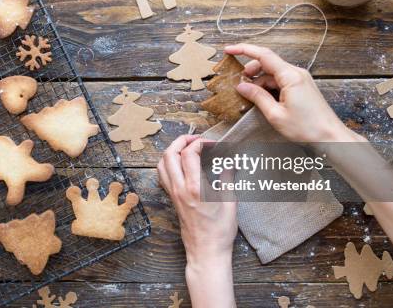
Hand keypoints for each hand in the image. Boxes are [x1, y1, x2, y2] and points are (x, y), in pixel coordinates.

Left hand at [158, 135, 236, 307]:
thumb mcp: (230, 202)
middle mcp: (180, 189)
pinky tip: (180, 164)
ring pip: (162, 164)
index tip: (212, 144)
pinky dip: (168, 164)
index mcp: (195, 188)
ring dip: (172, 151)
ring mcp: (173, 194)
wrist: (206, 252)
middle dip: (181, 141)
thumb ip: (228, 178)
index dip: (200, 143)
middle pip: (170, 154)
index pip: (189, 154)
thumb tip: (230, 161)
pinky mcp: (172, 200)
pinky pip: (162, 176)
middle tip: (196, 139)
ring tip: (186, 148)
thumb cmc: (220, 231)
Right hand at [225, 44, 359, 142]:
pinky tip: (263, 99)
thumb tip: (242, 86)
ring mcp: (301, 79)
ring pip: (273, 74)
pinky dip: (269, 87)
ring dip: (259, 82)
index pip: (263, 55)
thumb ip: (257, 97)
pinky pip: (281, 81)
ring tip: (250, 97)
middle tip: (239, 84)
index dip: (244, 50)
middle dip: (250, 71)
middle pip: (267, 64)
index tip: (229, 49)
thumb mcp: (275, 115)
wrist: (330, 137)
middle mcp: (297, 73)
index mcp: (290, 76)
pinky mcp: (302, 87)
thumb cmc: (307, 128)